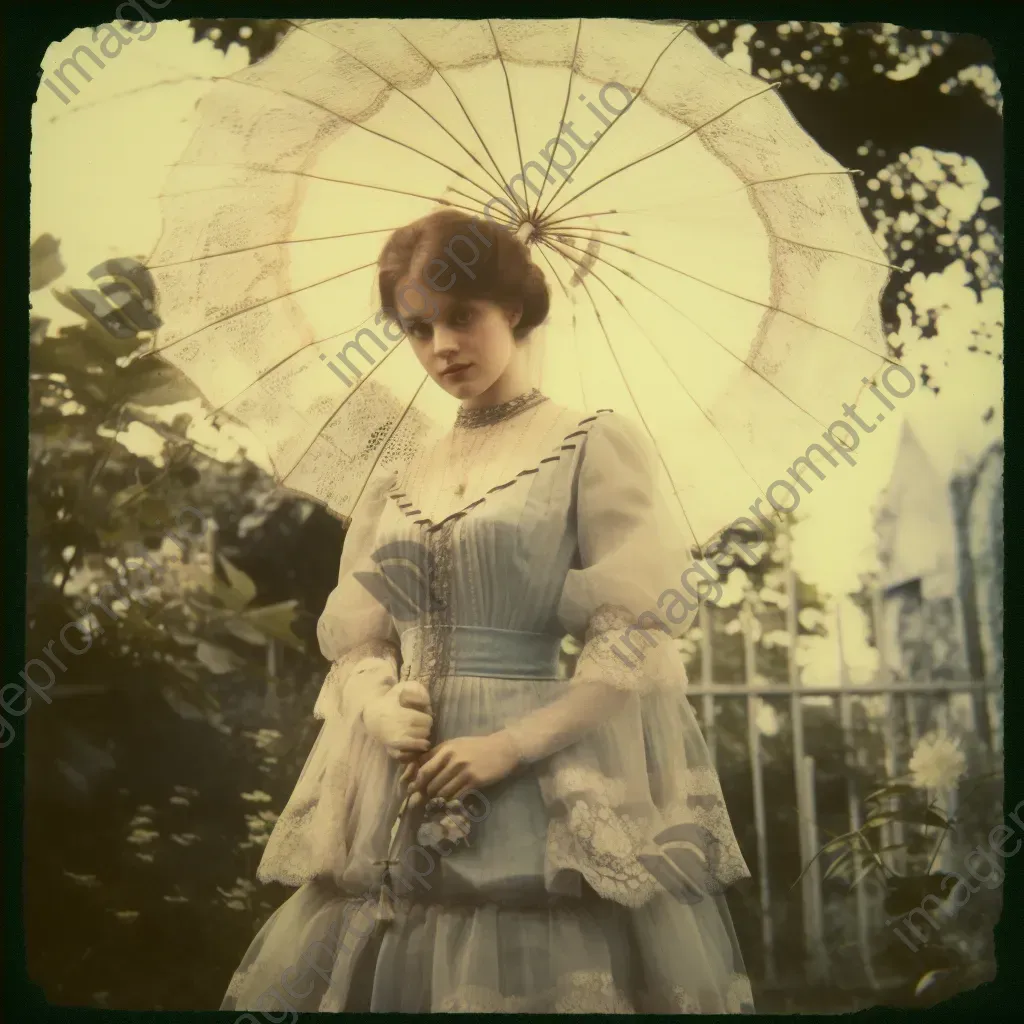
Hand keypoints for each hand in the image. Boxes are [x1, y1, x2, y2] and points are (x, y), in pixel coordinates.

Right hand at [362, 680, 431, 760]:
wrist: (371, 716)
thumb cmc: (388, 702)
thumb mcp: (400, 691)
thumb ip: (415, 691)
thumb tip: (427, 702)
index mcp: (406, 717)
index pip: (428, 721)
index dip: (427, 717)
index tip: (422, 715)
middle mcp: (403, 731)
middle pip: (426, 732)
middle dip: (425, 728)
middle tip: (419, 724)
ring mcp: (397, 744)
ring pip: (421, 744)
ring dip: (421, 739)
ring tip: (416, 733)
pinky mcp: (393, 751)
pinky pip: (409, 756)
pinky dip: (413, 752)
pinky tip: (412, 745)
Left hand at [401, 732, 519, 801]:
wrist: (502, 749)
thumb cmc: (476, 747)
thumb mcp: (455, 745)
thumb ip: (438, 755)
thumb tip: (418, 770)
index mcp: (445, 748)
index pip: (422, 767)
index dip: (414, 780)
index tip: (411, 789)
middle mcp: (451, 759)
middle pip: (429, 782)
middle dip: (424, 793)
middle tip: (420, 801)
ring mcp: (463, 770)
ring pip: (441, 791)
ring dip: (437, 799)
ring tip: (435, 803)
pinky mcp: (473, 781)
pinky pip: (455, 796)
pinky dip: (449, 801)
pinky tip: (449, 802)